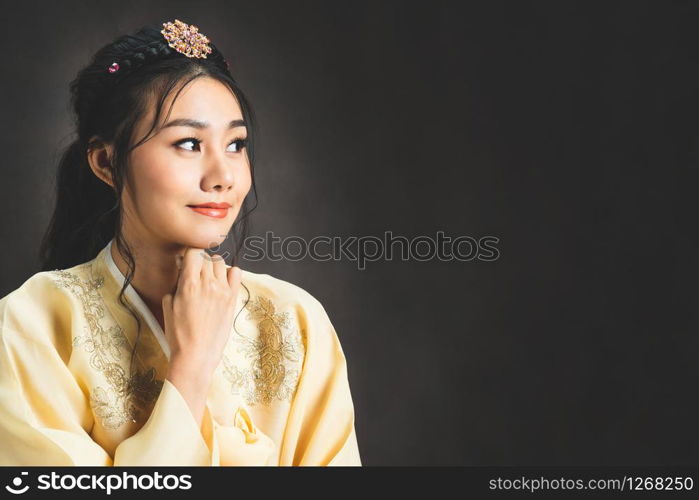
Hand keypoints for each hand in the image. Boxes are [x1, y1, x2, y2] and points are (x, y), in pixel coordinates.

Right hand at [162, 247, 242, 379]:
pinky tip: (223, 282)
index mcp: (189, 284)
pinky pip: (236, 273)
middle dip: (199, 261)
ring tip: (208, 278)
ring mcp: (222, 290)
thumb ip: (176, 285)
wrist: (196, 355)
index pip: (193, 252)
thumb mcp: (168, 306)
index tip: (187, 260)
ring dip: (213, 266)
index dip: (189, 254)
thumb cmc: (179, 334)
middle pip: (206, 256)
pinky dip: (230, 272)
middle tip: (195, 272)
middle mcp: (208, 284)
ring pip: (221, 262)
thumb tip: (182, 272)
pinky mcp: (232, 299)